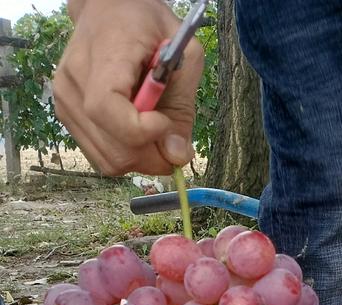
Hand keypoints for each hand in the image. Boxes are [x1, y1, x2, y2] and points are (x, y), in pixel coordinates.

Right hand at [54, 0, 203, 175]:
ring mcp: (65, 100)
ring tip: (153, 130)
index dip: (141, 132)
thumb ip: (183, 107)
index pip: (106, 110)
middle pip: (114, 149)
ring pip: (109, 160)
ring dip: (142, 158)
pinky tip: (136, 130)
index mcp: (103, 56)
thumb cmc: (148, 25)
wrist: (109, 9)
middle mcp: (74, 80)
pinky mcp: (66, 115)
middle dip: (153, 155)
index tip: (165, 122)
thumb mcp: (184, 54)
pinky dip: (126, 154)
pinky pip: (102, 156)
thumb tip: (176, 155)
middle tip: (171, 136)